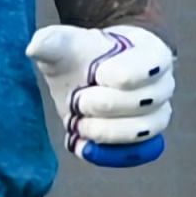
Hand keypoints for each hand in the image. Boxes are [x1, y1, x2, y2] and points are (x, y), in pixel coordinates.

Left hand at [28, 24, 174, 167]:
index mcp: (153, 57)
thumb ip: (53, 42)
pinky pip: (134, 154)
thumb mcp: (67, 43)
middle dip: (104, 103)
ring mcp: (156, 114)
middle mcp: (162, 87)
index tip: (95, 72)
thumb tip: (33, 47)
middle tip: (78, 98)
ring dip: (105, 130)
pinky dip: (107, 153)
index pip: (147, 69)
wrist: (95, 68)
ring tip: (77, 121)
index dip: (116, 75)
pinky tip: (81, 145)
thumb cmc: (85, 54)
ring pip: (142, 130)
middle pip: (142, 102)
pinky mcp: (141, 140)